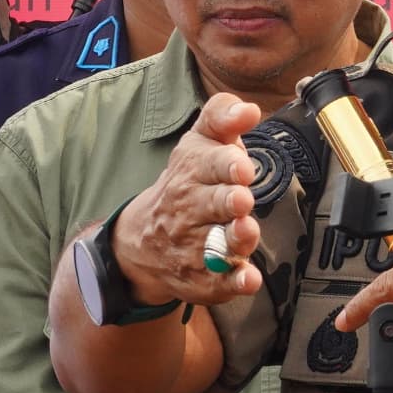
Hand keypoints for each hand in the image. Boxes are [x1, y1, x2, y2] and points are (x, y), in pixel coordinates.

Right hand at [110, 94, 270, 304]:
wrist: (142, 238)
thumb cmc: (187, 182)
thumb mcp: (199, 143)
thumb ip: (222, 118)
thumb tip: (249, 108)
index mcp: (192, 172)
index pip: (208, 165)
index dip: (226, 166)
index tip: (242, 167)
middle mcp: (190, 210)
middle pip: (212, 205)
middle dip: (228, 201)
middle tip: (242, 199)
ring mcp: (195, 246)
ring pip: (216, 245)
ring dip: (233, 240)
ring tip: (246, 232)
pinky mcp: (203, 278)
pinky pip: (218, 284)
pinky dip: (233, 283)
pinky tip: (248, 278)